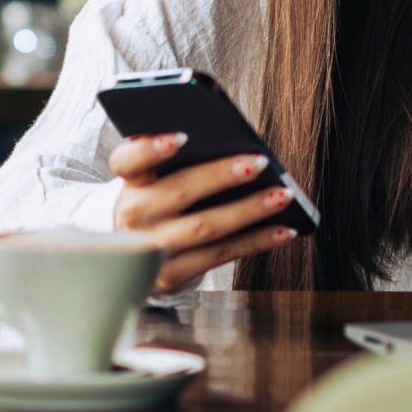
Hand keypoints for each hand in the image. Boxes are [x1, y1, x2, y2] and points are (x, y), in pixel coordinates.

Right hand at [111, 132, 298, 290]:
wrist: (135, 256)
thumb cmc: (160, 201)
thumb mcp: (157, 181)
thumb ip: (182, 163)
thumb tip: (237, 147)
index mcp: (130, 183)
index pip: (128, 161)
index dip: (149, 149)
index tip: (182, 136)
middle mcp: (134, 216)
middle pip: (179, 192)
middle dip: (221, 176)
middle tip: (259, 163)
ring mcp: (151, 250)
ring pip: (205, 227)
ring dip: (249, 211)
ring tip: (282, 196)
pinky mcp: (170, 275)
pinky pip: (220, 255)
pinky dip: (256, 242)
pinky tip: (283, 230)